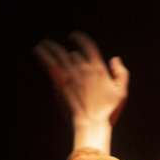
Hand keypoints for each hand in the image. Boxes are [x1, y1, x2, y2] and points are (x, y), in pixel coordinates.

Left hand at [34, 32, 128, 152]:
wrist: (92, 122)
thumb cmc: (108, 111)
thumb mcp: (122, 92)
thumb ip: (121, 73)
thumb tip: (115, 59)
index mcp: (99, 68)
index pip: (88, 46)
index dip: (80, 38)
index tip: (74, 36)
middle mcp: (84, 68)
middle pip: (73, 55)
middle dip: (67, 54)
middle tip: (60, 52)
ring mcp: (71, 74)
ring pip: (59, 54)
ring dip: (50, 47)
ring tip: (43, 43)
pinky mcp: (60, 82)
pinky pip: (49, 64)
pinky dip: (43, 55)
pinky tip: (37, 51)